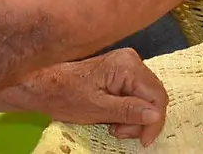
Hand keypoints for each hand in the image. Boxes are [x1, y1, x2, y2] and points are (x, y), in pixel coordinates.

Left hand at [9, 50, 168, 146]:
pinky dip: (129, 110)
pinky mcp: (122, 72)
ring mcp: (127, 65)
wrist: (46, 86)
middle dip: (141, 120)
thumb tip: (155, 114)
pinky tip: (114, 118)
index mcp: (128, 66)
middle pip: (154, 97)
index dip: (154, 122)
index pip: (157, 96)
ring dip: (134, 117)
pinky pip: (136, 95)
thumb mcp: (98, 108)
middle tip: (119, 132)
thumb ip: (128, 110)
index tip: (143, 141)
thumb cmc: (68, 96)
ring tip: (114, 126)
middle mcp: (132, 60)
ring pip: (146, 98)